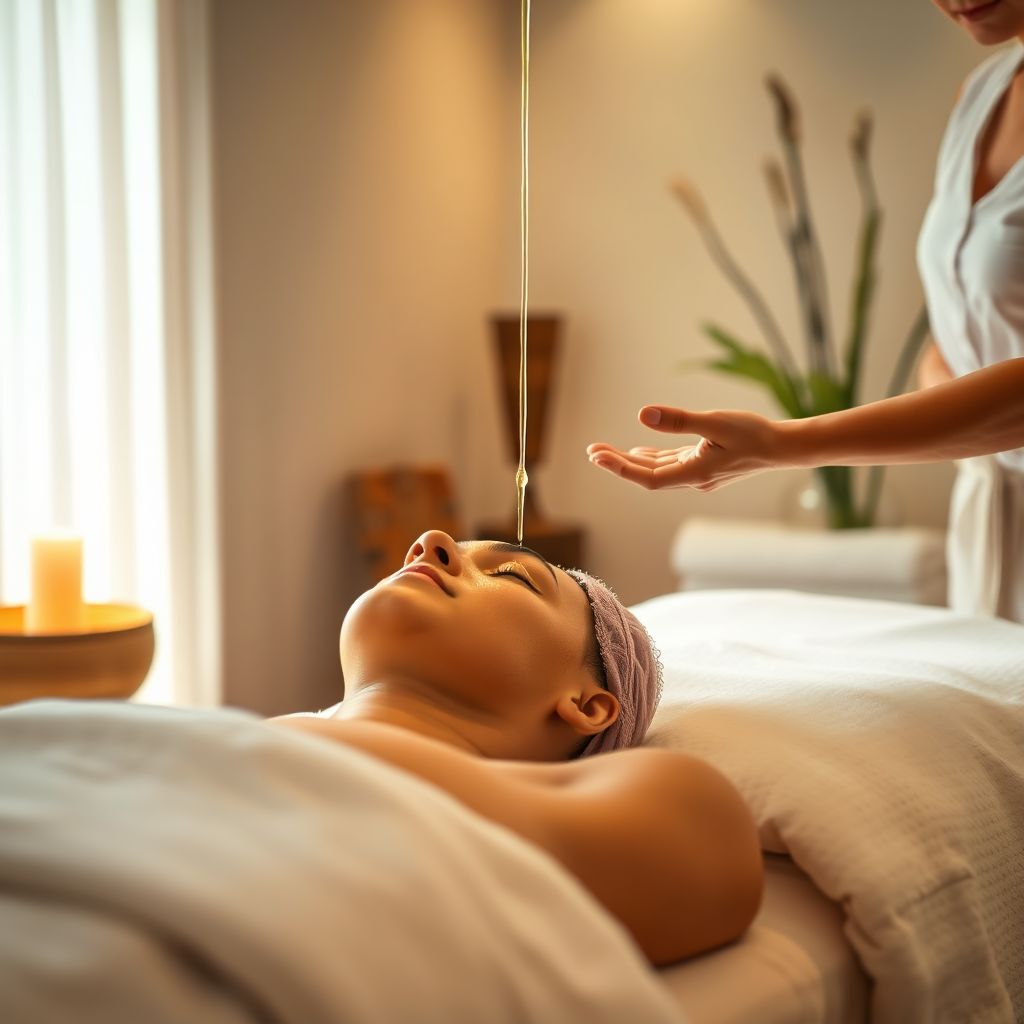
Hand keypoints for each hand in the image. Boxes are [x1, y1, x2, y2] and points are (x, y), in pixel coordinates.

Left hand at [587, 406, 781, 491]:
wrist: (783, 448)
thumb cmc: (754, 433)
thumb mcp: (714, 421)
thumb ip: (679, 420)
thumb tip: (643, 416)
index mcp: (695, 473)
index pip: (648, 477)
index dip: (620, 468)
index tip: (598, 457)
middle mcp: (693, 479)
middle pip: (647, 475)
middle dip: (619, 464)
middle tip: (592, 452)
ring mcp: (698, 474)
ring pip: (657, 469)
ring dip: (632, 461)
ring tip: (605, 453)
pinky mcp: (704, 466)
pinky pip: (671, 464)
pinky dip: (652, 458)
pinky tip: (639, 451)